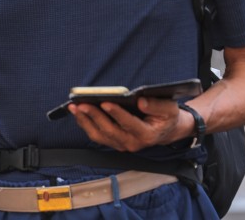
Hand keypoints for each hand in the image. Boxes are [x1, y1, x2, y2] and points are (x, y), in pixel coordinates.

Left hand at [69, 97, 193, 152]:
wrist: (166, 130)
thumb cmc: (167, 117)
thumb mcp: (169, 109)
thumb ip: (156, 105)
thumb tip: (140, 101)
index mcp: (146, 135)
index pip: (129, 124)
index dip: (117, 113)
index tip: (105, 103)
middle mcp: (132, 143)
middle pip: (109, 130)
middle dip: (94, 116)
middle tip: (82, 104)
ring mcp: (121, 144)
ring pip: (100, 135)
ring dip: (85, 121)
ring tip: (74, 107)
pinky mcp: (114, 142)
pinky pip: (97, 135)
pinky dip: (85, 124)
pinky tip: (78, 112)